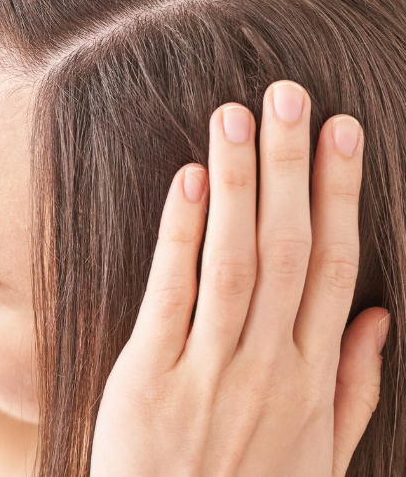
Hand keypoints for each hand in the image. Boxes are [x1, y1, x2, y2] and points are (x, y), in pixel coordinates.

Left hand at [91, 81, 388, 475]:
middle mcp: (270, 366)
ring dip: (240, 183)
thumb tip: (382, 316)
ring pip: (236, 260)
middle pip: (290, 250)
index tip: (343, 132)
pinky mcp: (151, 374)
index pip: (333, 267)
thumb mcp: (322, 456)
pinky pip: (172, 293)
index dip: (340, 195)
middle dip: (293, 168)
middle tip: (290, 94)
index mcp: (313, 379)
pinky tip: (189, 181)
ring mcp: (211, 368)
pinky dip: (181, 234)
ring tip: (238, 115)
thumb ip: (355, 387)